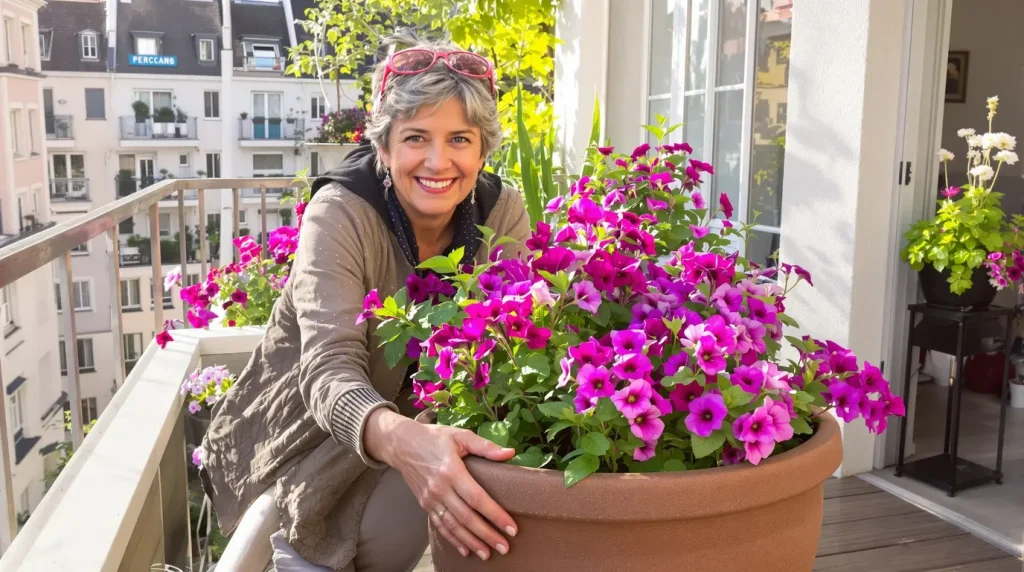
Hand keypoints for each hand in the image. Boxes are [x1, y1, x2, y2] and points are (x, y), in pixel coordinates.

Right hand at [363, 409, 517, 559]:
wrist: (402, 444)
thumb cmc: (434, 438)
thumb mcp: (460, 436)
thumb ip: (485, 446)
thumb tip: (510, 453)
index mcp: (451, 470)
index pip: (476, 498)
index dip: (495, 514)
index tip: (511, 527)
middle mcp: (440, 488)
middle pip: (466, 517)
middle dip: (487, 534)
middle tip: (504, 547)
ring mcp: (431, 499)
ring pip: (453, 526)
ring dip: (471, 542)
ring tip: (487, 554)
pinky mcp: (425, 504)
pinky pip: (440, 525)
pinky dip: (453, 540)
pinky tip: (465, 550)